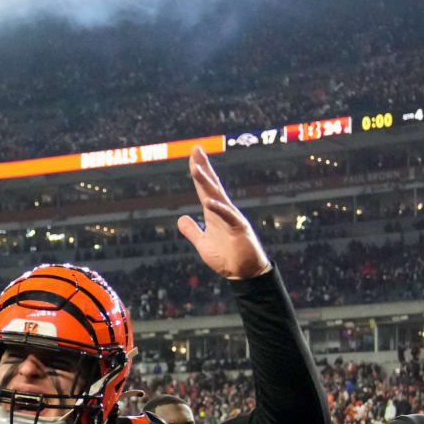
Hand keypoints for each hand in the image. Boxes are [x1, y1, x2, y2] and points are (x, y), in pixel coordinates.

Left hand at [177, 146, 268, 279]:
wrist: (242, 274)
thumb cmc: (226, 257)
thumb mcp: (202, 243)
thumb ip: (192, 230)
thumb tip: (181, 219)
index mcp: (214, 213)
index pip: (205, 188)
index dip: (199, 171)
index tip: (193, 155)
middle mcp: (224, 211)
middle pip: (212, 185)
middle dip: (204, 167)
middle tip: (196, 150)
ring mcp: (232, 218)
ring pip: (218, 197)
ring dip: (207, 183)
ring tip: (196, 170)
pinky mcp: (239, 229)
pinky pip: (228, 217)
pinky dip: (219, 209)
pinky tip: (209, 201)